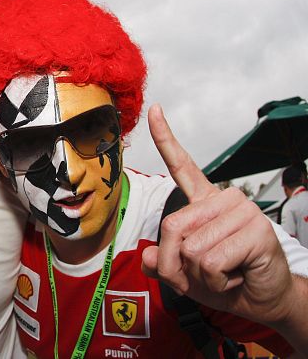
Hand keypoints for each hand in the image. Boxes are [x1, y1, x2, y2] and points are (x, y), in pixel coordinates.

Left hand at [140, 104, 297, 326]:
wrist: (261, 300)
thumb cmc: (223, 281)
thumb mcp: (183, 274)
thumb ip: (161, 263)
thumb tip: (149, 256)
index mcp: (204, 201)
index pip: (181, 165)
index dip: (165, 138)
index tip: (154, 110)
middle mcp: (223, 199)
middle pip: (172, 227)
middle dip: (177, 263)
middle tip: (204, 273)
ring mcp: (241, 211)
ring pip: (191, 248)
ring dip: (200, 274)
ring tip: (225, 272)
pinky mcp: (255, 230)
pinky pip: (210, 261)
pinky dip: (216, 280)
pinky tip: (236, 274)